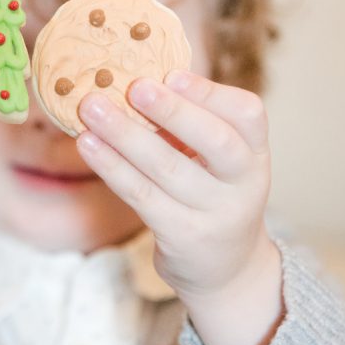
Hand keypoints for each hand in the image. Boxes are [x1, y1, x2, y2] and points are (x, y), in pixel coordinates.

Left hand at [76, 71, 283, 344]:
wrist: (225, 270)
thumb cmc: (212, 195)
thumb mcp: (220, 161)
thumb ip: (194, 122)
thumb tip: (134, 75)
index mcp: (256, 152)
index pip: (248, 114)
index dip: (211, 92)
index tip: (172, 74)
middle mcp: (244, 183)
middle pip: (215, 141)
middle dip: (172, 111)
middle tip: (132, 86)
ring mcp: (215, 213)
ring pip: (168, 168)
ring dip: (125, 135)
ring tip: (91, 108)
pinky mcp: (182, 236)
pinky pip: (142, 195)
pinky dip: (112, 167)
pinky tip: (88, 144)